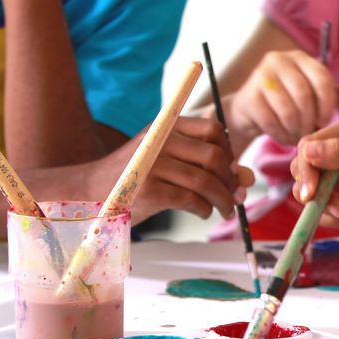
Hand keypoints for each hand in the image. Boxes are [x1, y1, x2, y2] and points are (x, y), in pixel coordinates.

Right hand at [93, 117, 252, 221]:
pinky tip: (203, 212)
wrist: (89, 193)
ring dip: (223, 200)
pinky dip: (204, 209)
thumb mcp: (168, 161)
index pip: (213, 129)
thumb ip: (206, 165)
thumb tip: (248, 177)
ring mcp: (153, 165)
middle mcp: (160, 140)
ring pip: (205, 180)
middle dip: (230, 180)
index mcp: (166, 126)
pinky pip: (191, 199)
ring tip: (225, 211)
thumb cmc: (135, 177)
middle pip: (214, 156)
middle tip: (234, 196)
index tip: (231, 170)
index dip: (230, 151)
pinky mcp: (149, 190)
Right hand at [230, 50, 337, 145]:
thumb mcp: (310, 93)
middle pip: (304, 95)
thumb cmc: (286, 101)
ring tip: (298, 137)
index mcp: (300, 58)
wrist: (249, 109)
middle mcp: (279, 61)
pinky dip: (281, 135)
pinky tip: (284, 137)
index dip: (328, 104)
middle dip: (310, 120)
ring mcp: (261, 76)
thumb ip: (329, 93)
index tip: (325, 121)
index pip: (322, 78)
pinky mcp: (249, 96)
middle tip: (310, 133)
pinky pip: (271, 121)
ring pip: (288, 110)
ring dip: (296, 130)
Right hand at [289, 123, 338, 233]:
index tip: (311, 191)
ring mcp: (332, 181)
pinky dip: (335, 218)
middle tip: (338, 208)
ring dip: (328, 207)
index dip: (306, 170)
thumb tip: (307, 151)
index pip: (307, 149)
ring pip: (308, 196)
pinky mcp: (334, 202)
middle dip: (317, 193)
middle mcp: (332, 157)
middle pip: (302, 172)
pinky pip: (319, 213)